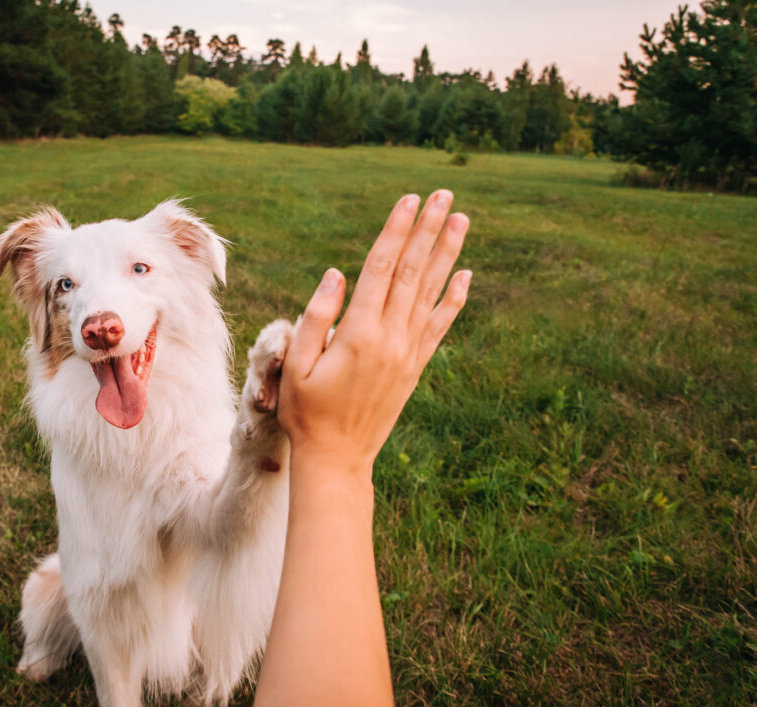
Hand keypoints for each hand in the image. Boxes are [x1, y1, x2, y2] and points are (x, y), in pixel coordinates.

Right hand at [278, 190, 470, 471]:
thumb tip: (337, 274)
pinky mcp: (415, 367)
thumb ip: (315, 317)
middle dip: (428, 230)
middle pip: (412, 272)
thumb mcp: (296, 364)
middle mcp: (390, 338)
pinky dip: (454, 299)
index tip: (409, 200)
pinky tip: (465, 275)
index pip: (381, 268)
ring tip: (461, 219)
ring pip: (431, 292)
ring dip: (447, 254)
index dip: (396, 231)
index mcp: (358, 333)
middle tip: (444, 195)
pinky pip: (439, 325)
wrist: (337, 458)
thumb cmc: (305, 411)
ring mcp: (407, 352)